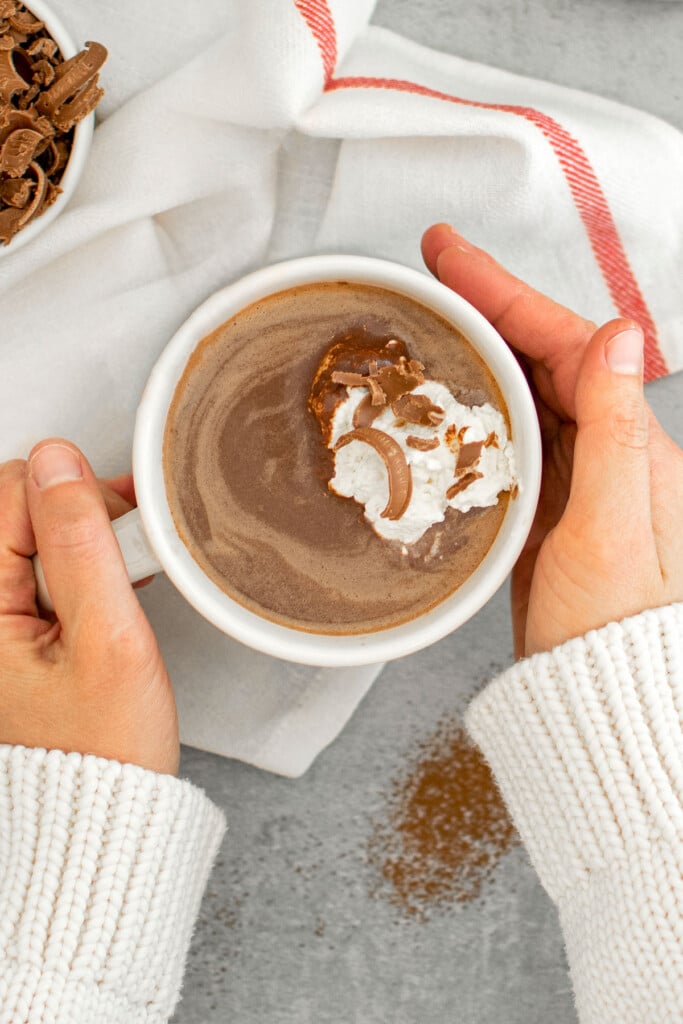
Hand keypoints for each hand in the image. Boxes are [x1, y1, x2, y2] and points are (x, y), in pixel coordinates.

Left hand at [0, 439, 177, 772]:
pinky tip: (107, 590)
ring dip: (85, 539)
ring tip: (119, 582)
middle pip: (17, 504)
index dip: (77, 499)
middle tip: (124, 559)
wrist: (101, 811)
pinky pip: (40, 564)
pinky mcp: (13, 627)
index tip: (120, 538)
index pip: (12, 492)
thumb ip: (81, 546)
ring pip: (33, 531)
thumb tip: (58, 462)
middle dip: (80, 515)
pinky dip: (80, 564)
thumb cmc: (103, 750)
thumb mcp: (108, 641)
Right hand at [422, 224, 682, 657]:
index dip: (508, 294)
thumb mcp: (614, 528)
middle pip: (543, 361)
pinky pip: (510, 446)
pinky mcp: (547, 516)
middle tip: (432, 273)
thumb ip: (614, 430)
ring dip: (479, 355)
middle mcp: (609, 457)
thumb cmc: (615, 635)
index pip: (567, 346)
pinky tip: (447, 405)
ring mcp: (576, 486)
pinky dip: (475, 414)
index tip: (455, 259)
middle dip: (487, 309)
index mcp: (632, 448)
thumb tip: (621, 332)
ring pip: (523, 398)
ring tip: (432, 323)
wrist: (604, 709)